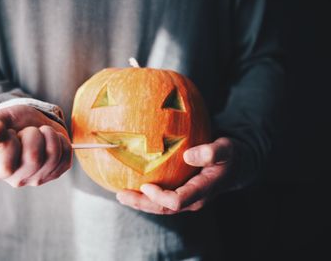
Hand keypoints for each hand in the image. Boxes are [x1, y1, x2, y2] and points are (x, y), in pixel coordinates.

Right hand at [0, 105, 71, 186]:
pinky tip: (51, 138)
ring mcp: (39, 178)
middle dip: (33, 134)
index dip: (11, 143)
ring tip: (41, 131)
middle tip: (28, 130)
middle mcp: (17, 179)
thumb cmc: (13, 124)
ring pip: (53, 155)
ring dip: (49, 134)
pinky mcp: (57, 172)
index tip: (11, 133)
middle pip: (34, 158)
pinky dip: (61, 139)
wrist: (32, 123)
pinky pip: (66, 154)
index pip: (6, 166)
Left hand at [116, 137, 234, 214]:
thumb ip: (211, 152)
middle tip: (121, 195)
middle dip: (142, 203)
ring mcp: (187, 199)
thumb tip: (188, 156)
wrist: (236, 165)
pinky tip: (131, 186)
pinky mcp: (181, 194)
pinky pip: (161, 199)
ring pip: (160, 207)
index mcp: (203, 190)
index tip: (145, 185)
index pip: (178, 201)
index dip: (160, 197)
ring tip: (120, 194)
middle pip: (164, 209)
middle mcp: (193, 199)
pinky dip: (146, 195)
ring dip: (140, 202)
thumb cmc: (229, 154)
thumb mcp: (226, 149)